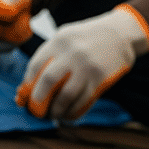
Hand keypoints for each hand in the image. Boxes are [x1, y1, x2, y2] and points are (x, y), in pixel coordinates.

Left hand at [16, 4, 148, 119]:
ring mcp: (87, 66)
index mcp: (58, 41)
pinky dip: (73, 112)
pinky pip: (83, 101)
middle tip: (36, 111)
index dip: (28, 85)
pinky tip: (69, 114)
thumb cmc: (87, 39)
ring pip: (66, 96)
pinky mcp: (100, 78)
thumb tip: (27, 87)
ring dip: (56, 110)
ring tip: (54, 114)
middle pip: (47, 82)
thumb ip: (48, 58)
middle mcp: (72, 53)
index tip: (27, 96)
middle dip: (38, 101)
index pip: (35, 66)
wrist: (121, 33)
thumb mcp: (65, 38)